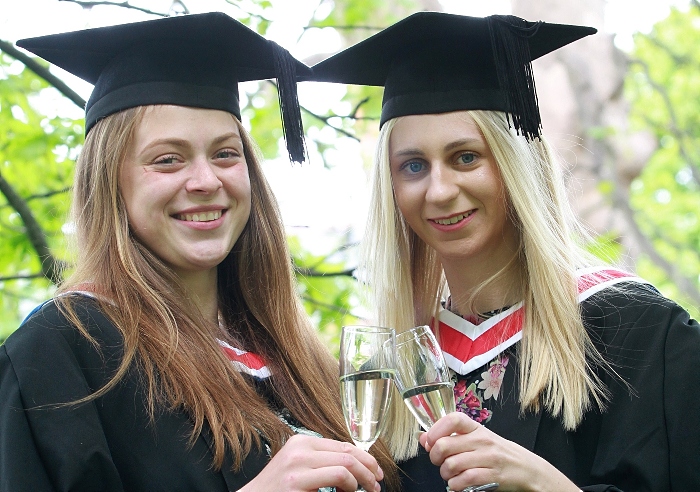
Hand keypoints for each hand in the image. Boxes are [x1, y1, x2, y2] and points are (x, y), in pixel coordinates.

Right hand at [239, 434, 382, 491]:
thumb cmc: (279, 489)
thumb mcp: (300, 467)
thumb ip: (322, 462)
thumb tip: (356, 465)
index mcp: (302, 441)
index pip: (343, 445)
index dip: (365, 458)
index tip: (375, 471)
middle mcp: (300, 448)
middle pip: (347, 454)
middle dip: (368, 469)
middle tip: (376, 483)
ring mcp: (297, 464)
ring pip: (345, 465)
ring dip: (361, 480)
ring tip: (365, 490)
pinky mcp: (297, 482)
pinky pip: (337, 477)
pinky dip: (350, 486)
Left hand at [419, 412, 578, 491]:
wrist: (526, 468)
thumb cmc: (496, 453)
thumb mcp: (474, 440)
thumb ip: (449, 438)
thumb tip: (423, 438)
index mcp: (476, 428)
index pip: (452, 419)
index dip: (435, 430)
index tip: (430, 441)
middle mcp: (482, 440)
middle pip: (444, 446)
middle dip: (435, 458)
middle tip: (439, 462)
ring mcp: (488, 458)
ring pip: (451, 465)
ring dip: (445, 474)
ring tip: (451, 474)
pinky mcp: (493, 476)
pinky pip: (464, 481)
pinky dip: (456, 486)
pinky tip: (459, 484)